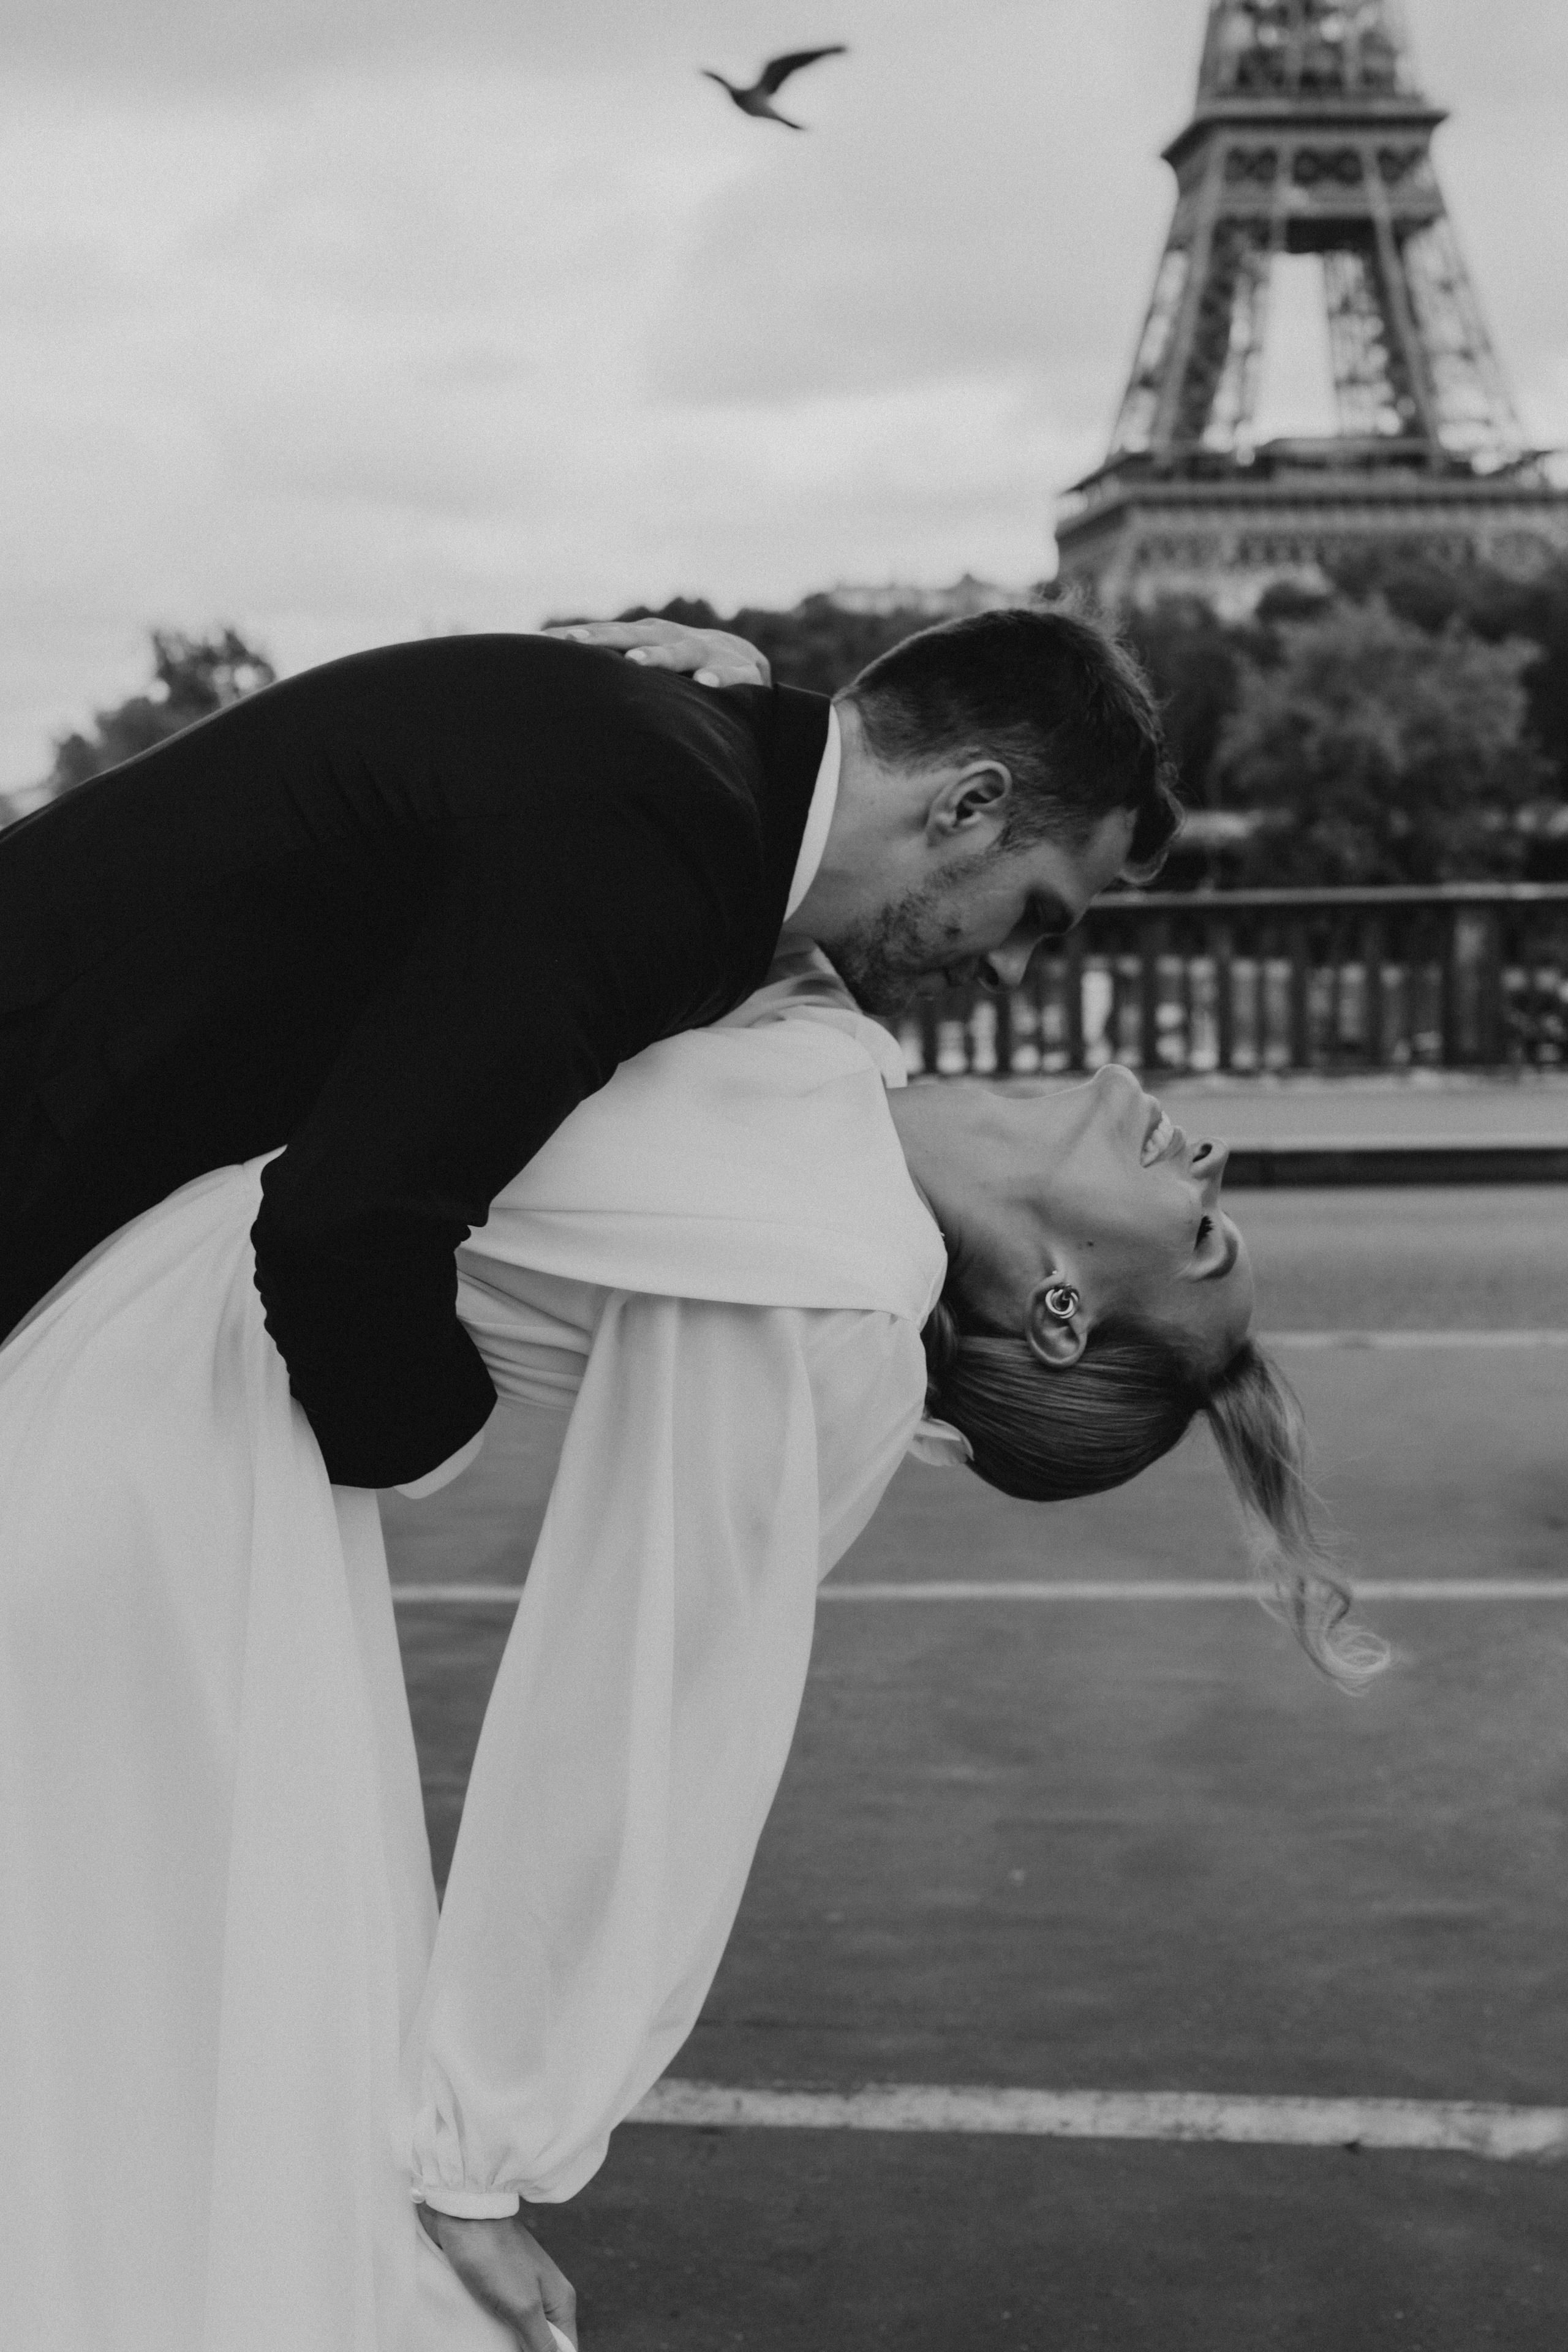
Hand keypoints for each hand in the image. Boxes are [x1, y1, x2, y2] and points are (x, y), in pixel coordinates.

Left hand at [417, 2202, 577, 2350]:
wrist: (460, 2212)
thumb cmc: (493, 2257)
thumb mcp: (522, 2306)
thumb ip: (542, 2341)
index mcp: (560, 2302)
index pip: (565, 2351)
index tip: (518, 2351)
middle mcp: (544, 2297)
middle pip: (542, 2346)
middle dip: (523, 2351)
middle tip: (497, 2345)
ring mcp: (520, 2290)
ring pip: (519, 2335)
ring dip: (504, 2345)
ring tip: (487, 2340)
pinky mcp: (497, 2286)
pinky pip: (500, 2321)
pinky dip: (491, 2334)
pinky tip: (479, 2337)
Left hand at [542, 615, 770, 688]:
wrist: (745, 661)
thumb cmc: (682, 668)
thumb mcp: (649, 662)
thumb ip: (613, 670)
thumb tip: (558, 683)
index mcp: (647, 637)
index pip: (607, 635)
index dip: (578, 639)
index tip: (544, 643)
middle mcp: (672, 639)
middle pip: (633, 637)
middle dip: (603, 640)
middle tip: (575, 643)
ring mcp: (707, 653)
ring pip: (680, 653)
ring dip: (657, 657)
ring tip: (636, 664)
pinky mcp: (742, 673)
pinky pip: (731, 676)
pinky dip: (718, 680)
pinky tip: (705, 685)